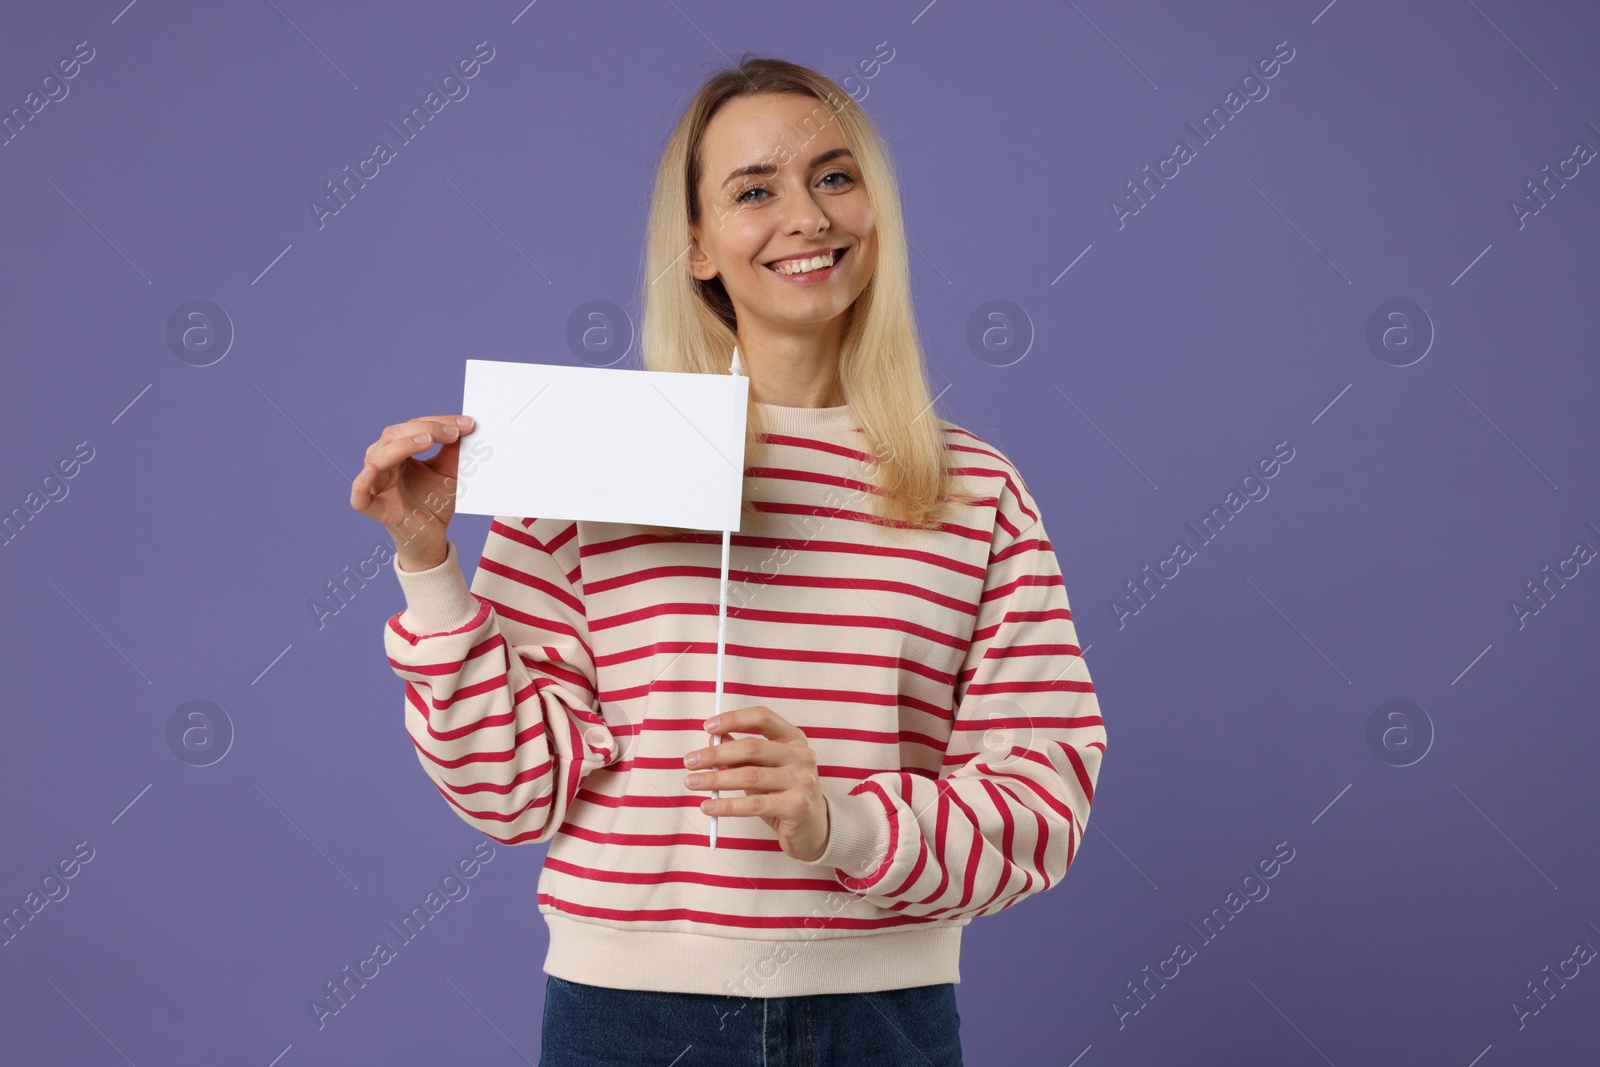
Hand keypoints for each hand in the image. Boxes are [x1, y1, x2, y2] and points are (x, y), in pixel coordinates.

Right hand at [349, 414, 474, 568]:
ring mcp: (377, 485)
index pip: (413, 428)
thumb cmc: (435, 503)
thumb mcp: (449, 472)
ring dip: (402, 446)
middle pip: (393, 436)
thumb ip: (454, 451)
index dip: (438, 422)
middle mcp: (384, 463)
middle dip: (424, 430)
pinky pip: (360, 497)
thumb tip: (466, 425)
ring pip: (377, 458)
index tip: (466, 423)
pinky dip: (362, 482)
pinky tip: (372, 470)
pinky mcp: (377, 509)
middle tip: (453, 432)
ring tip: (427, 441)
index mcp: (399, 452)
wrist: (433, 537)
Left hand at [682, 705, 829, 862]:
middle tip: (689, 761)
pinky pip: (754, 804)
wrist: (813, 828)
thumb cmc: (783, 794)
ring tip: (692, 782)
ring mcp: (802, 780)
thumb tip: (712, 740)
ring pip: (750, 776)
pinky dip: (726, 805)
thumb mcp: (763, 769)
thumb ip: (741, 754)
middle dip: (716, 754)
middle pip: (752, 747)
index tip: (707, 727)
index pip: (762, 717)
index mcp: (793, 738)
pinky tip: (708, 806)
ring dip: (715, 779)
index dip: (733, 719)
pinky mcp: (797, 806)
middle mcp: (801, 755)